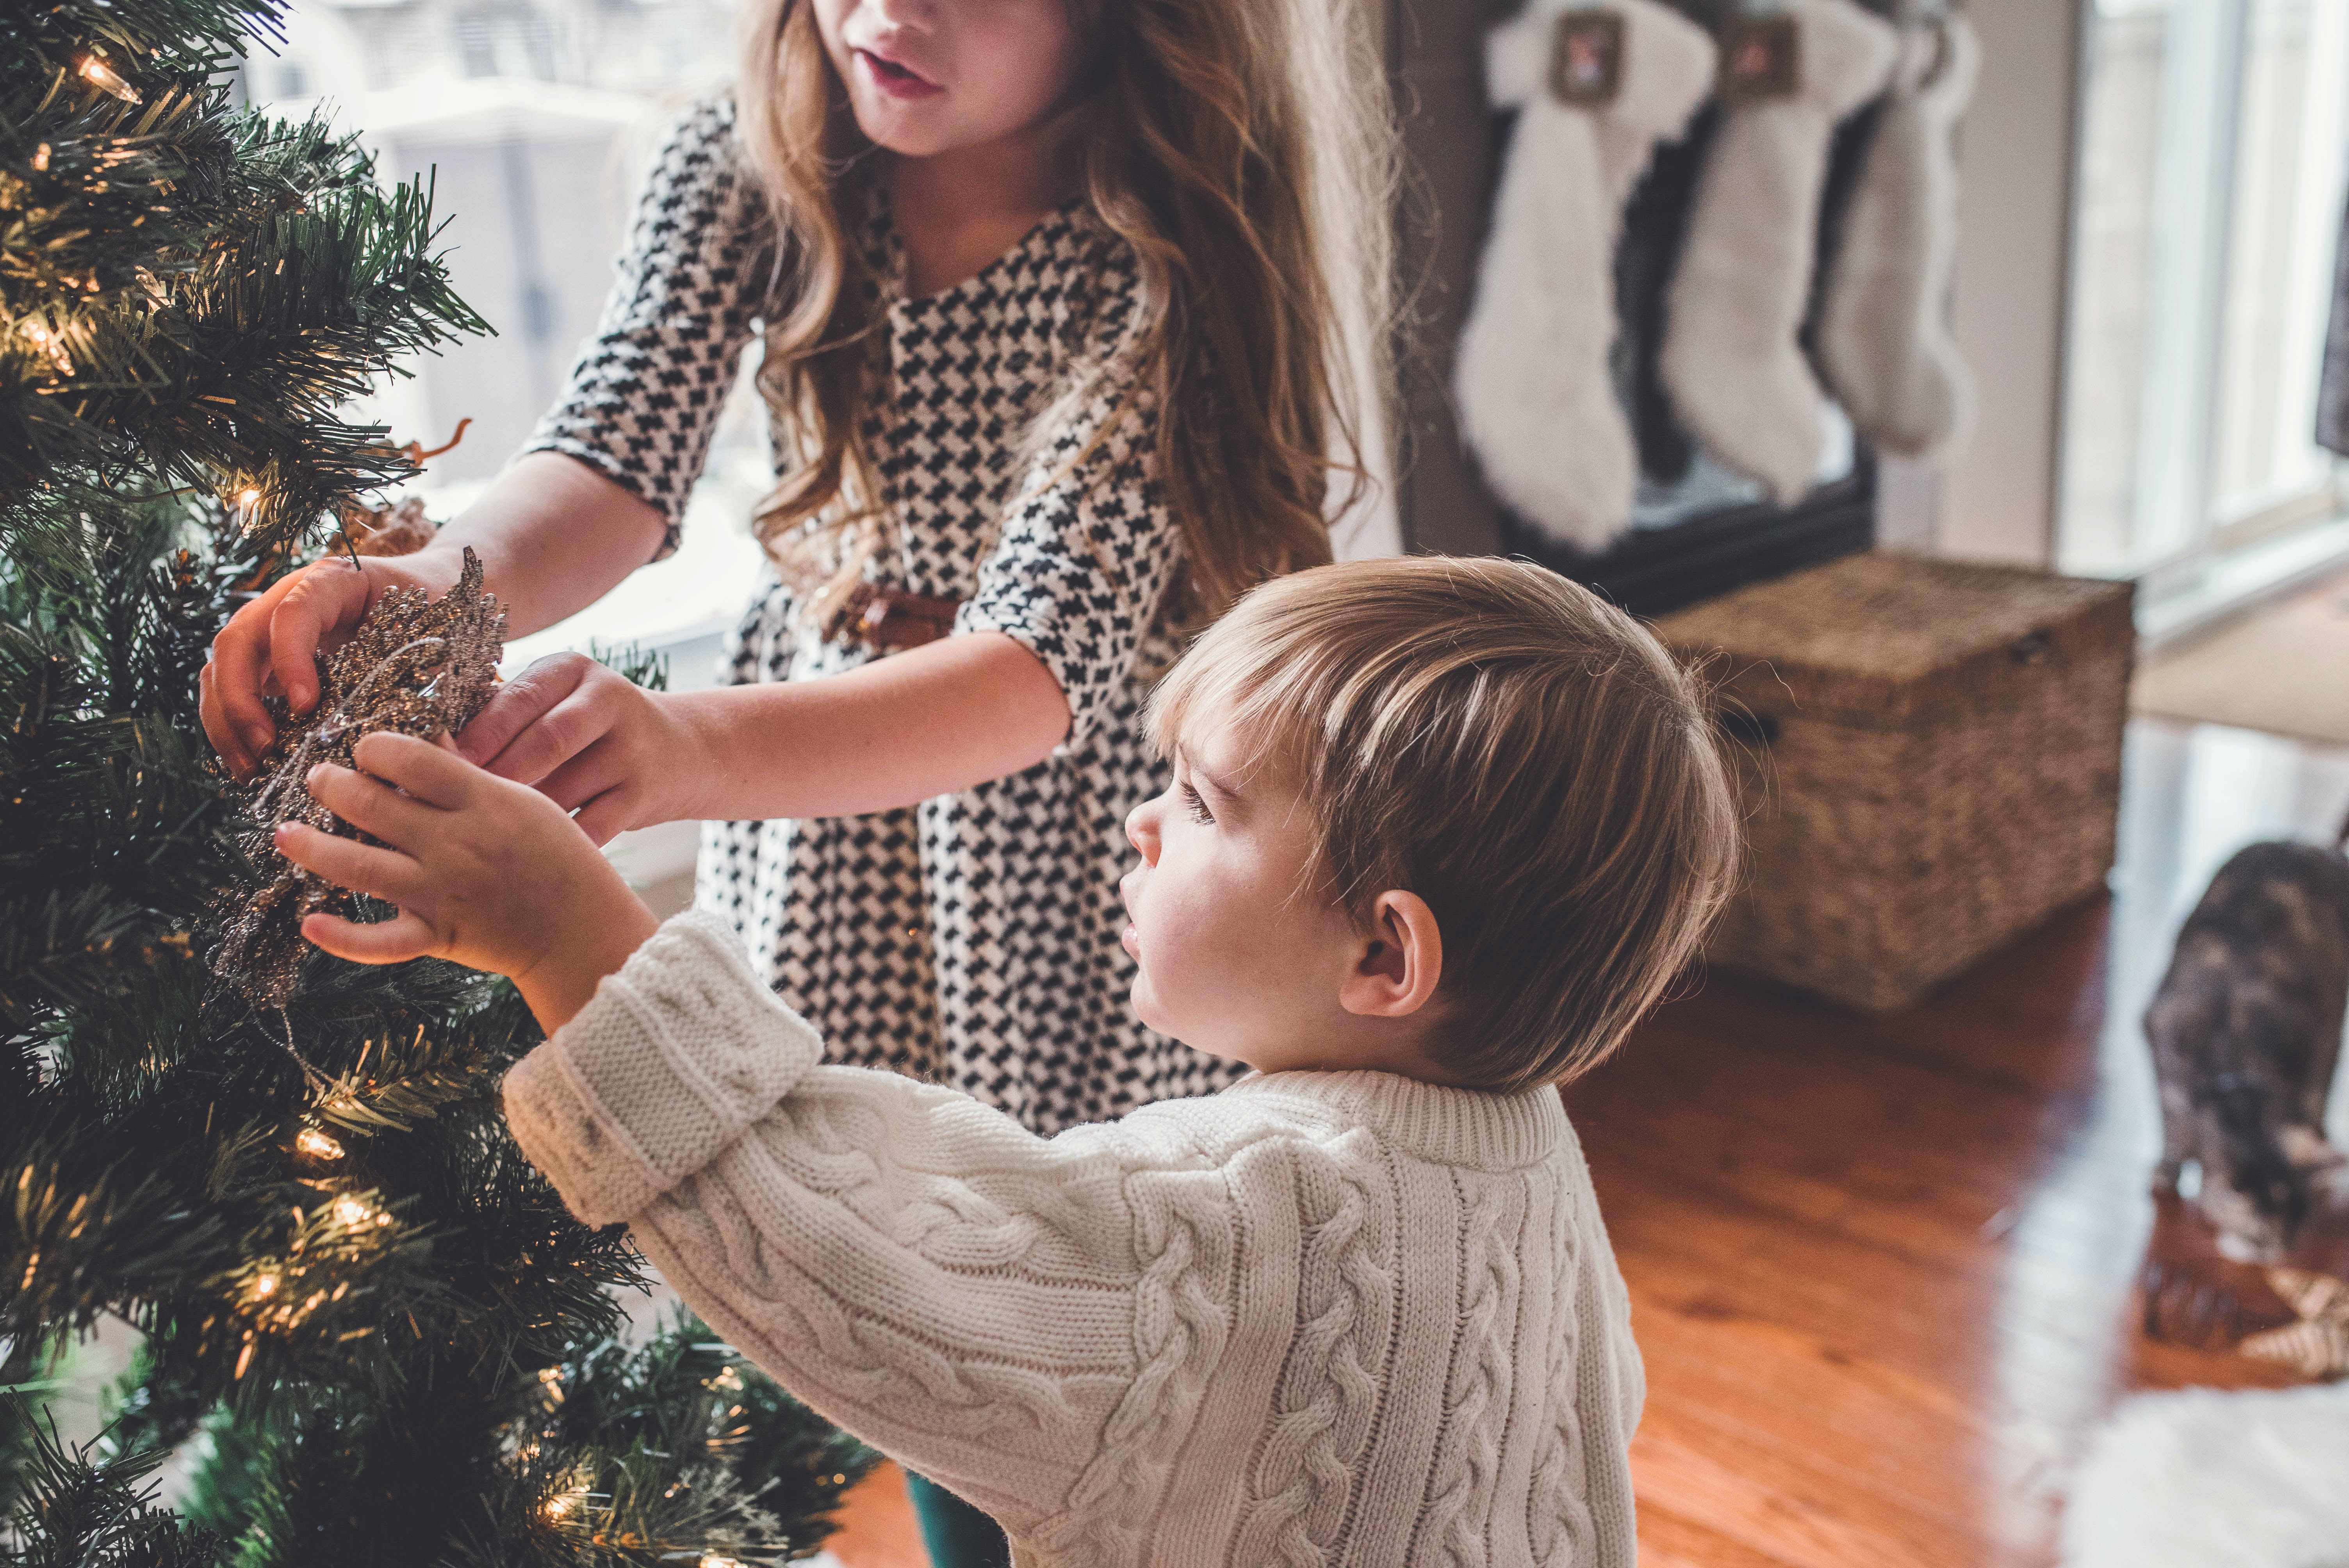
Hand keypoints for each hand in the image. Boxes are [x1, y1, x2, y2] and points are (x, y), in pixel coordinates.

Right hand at [201, 550, 465, 776]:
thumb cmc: (432, 612)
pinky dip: (232, 727)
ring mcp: (270, 628)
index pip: (293, 612)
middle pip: (238, 640)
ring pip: (221, 667)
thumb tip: (411, 738)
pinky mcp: (266, 659)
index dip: (289, 659)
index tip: (306, 707)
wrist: (430, 592)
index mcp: (334, 581)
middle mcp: (289, 599)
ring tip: (252, 767)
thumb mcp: (433, 631)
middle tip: (265, 748)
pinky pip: (232, 689)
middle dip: (240, 699)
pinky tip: (251, 764)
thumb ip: (418, 670)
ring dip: (227, 721)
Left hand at [274, 732, 658, 1031]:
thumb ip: (471, 778)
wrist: (582, 929)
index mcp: (482, 803)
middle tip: (318, 778)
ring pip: (358, 866)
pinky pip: (378, 941)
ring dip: (312, 847)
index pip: (411, 759)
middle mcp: (455, 844)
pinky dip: (340, 937)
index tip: (366, 748)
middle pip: (373, 804)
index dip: (376, 747)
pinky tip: (310, 923)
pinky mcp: (437, 936)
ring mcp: (441, 893)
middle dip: (332, 785)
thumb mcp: (525, 802)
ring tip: (285, 833)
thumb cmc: (559, 858)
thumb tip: (422, 745)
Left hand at [454, 652, 698, 844]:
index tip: (440, 766)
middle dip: (497, 776)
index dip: (479, 735)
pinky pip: (591, 829)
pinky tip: (525, 857)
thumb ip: (504, 713)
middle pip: (546, 742)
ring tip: (480, 836)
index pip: (520, 698)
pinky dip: (556, 846)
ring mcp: (632, 750)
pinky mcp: (644, 795)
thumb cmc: (589, 729)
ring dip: (521, 818)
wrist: (681, 749)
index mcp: (574, 670)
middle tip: (454, 807)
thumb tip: (431, 748)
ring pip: (565, 791)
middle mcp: (609, 702)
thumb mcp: (556, 699)